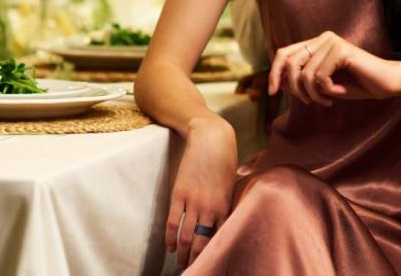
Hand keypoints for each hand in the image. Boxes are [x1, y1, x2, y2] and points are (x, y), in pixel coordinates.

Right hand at [166, 115, 236, 267]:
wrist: (210, 138)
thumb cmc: (225, 160)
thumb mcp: (231, 185)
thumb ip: (227, 204)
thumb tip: (223, 223)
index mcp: (225, 206)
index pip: (219, 239)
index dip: (213, 255)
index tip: (210, 265)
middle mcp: (210, 208)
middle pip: (201, 242)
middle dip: (196, 259)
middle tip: (193, 271)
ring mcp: (193, 201)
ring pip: (186, 235)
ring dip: (182, 253)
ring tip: (180, 264)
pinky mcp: (179, 194)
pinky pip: (173, 221)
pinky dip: (170, 237)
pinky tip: (170, 247)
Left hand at [267, 31, 400, 105]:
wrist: (387, 83)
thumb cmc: (358, 84)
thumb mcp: (324, 84)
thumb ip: (304, 79)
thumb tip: (278, 82)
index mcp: (317, 43)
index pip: (284, 53)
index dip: (274, 73)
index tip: (273, 93)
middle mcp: (322, 38)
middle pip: (290, 63)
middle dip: (294, 88)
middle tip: (308, 102)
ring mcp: (332, 42)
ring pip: (304, 74)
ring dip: (313, 94)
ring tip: (326, 100)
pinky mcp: (341, 50)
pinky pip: (320, 77)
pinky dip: (326, 90)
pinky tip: (338, 92)